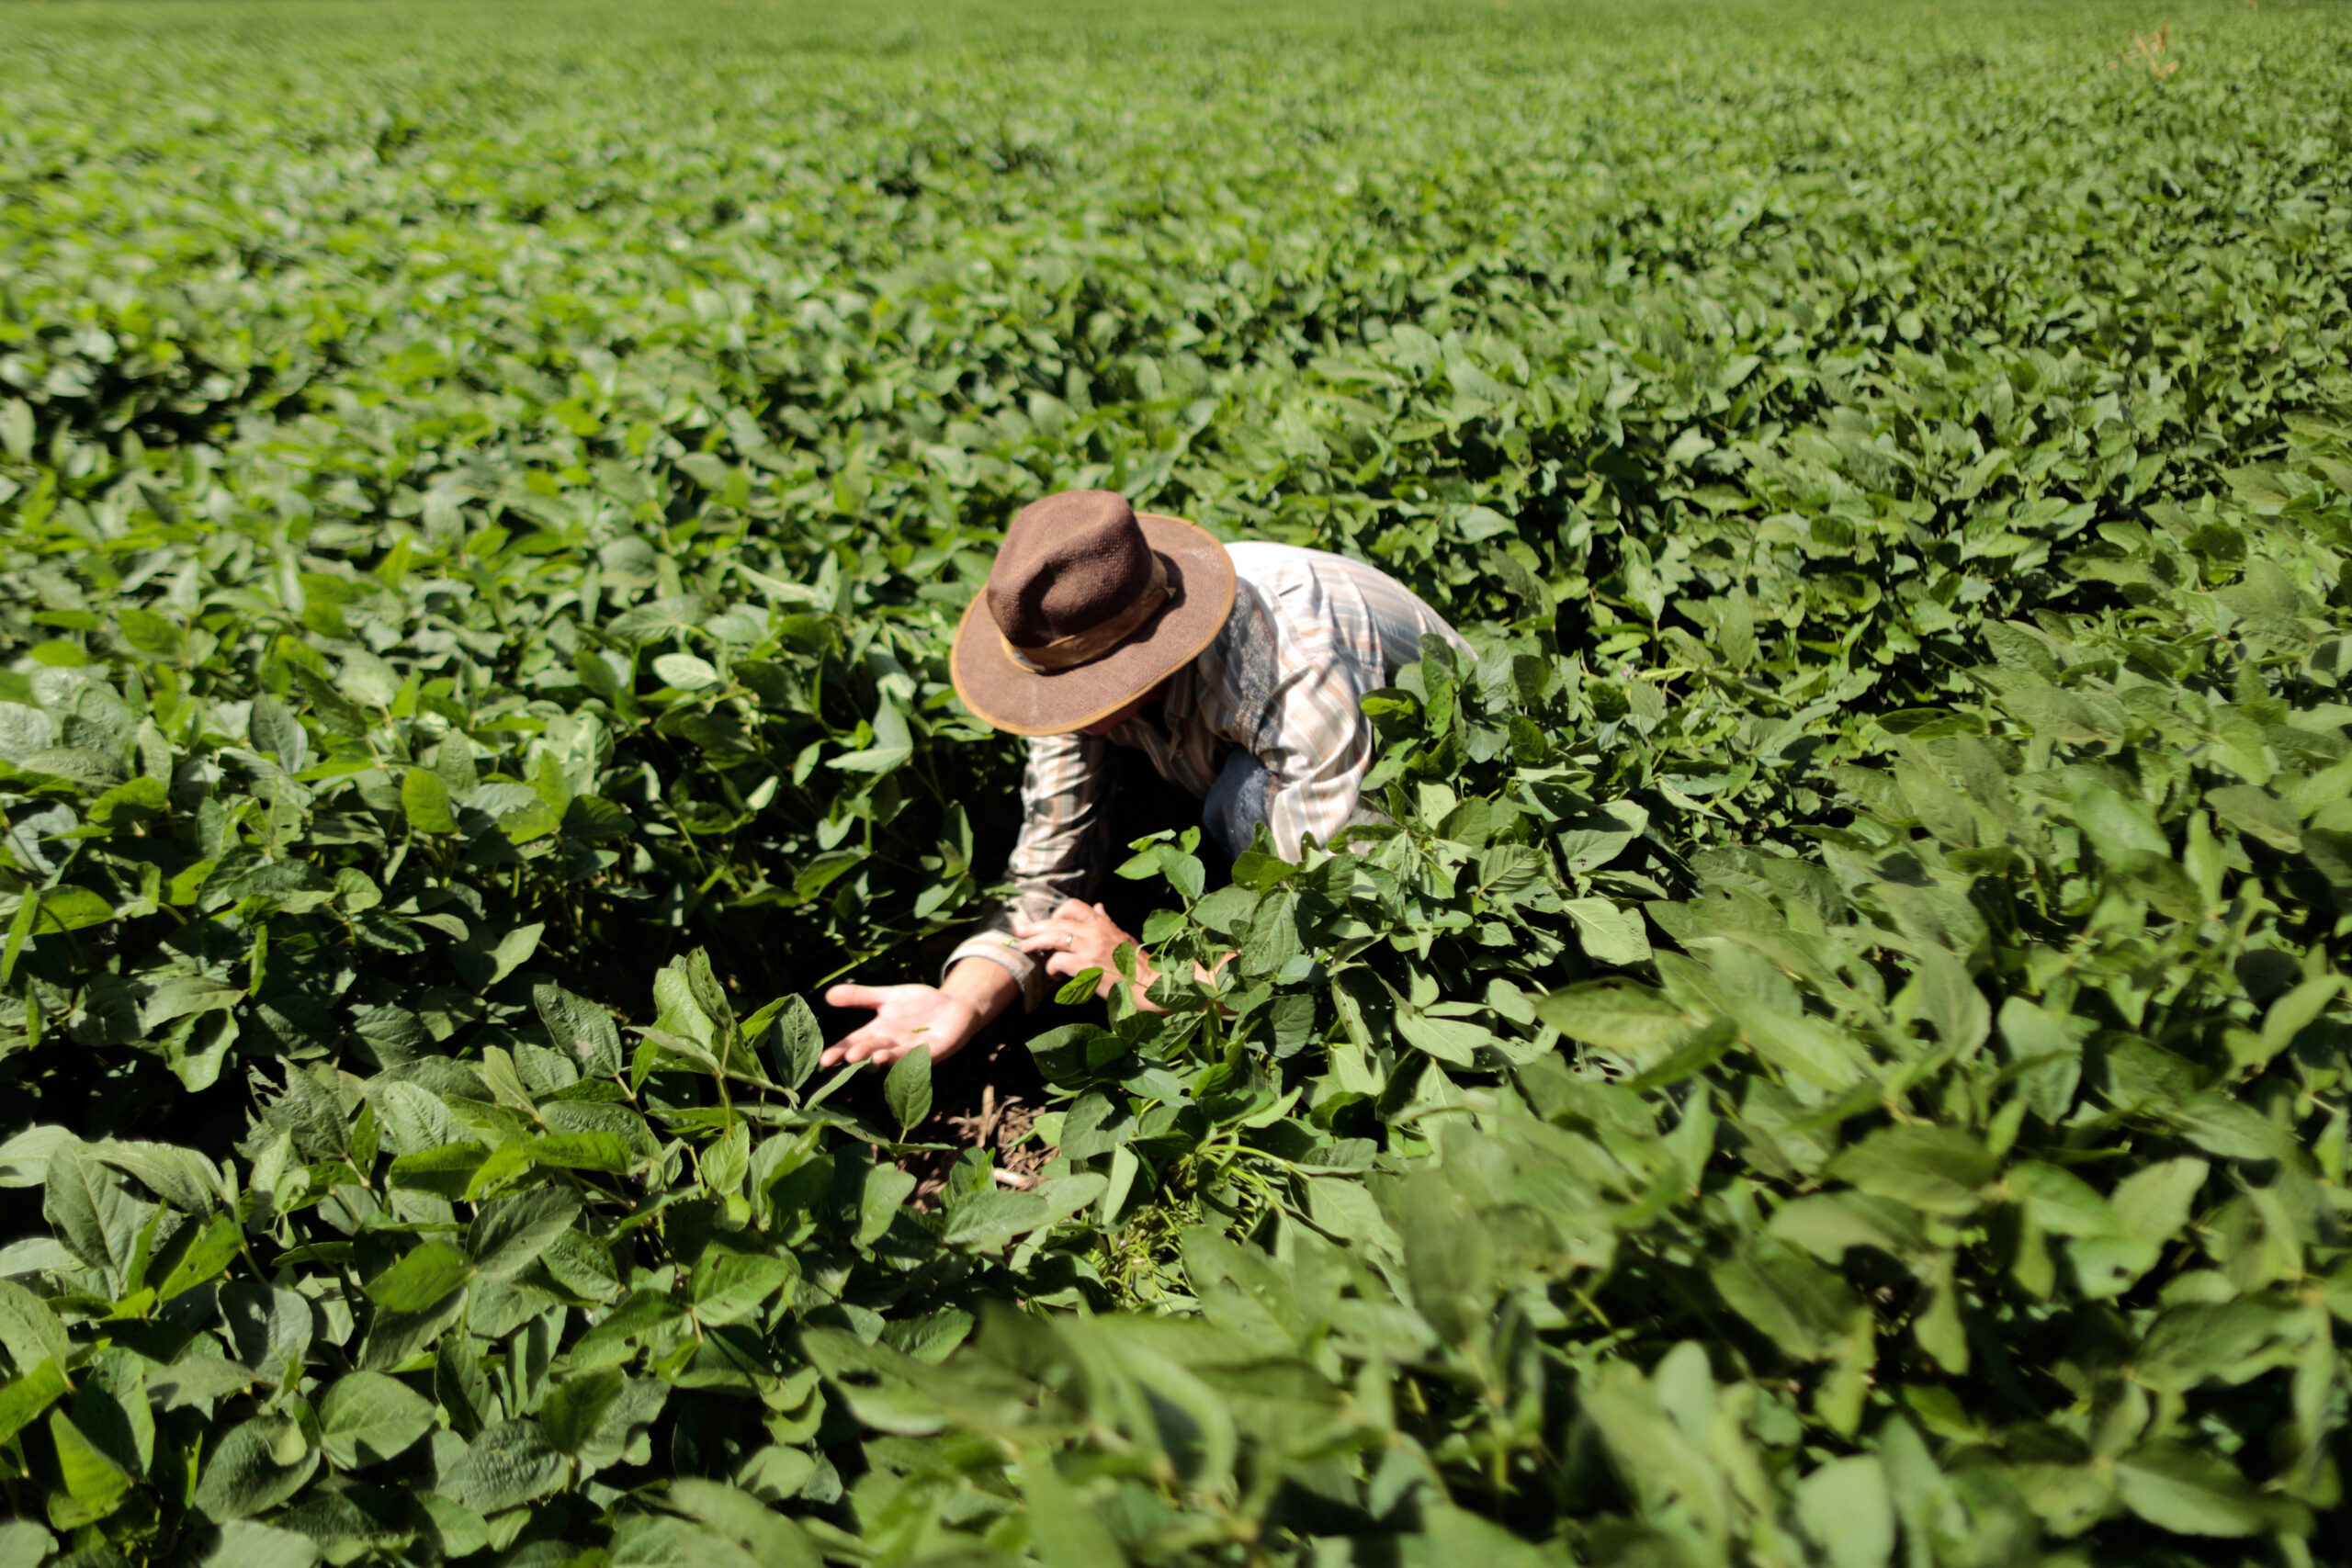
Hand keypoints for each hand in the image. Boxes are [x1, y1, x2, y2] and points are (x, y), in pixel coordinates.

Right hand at [821, 983, 979, 1067]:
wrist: (953, 1006)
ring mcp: (914, 1049)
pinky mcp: (936, 1049)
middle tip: (847, 1057)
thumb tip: (828, 995)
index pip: (855, 1043)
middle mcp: (893, 1044)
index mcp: (879, 1032)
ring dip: (886, 1057)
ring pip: (897, 1054)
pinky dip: (911, 1054)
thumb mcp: (887, 996)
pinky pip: (922, 1053)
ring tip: (873, 1057)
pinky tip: (902, 1053)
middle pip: (873, 1049)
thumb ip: (861, 997)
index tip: (824, 1060)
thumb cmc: (918, 1005)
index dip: (840, 1052)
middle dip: (861, 1053)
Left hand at [1014, 899, 1149, 999]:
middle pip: (1056, 922)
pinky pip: (1058, 962)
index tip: (1048, 924)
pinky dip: (1052, 968)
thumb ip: (1107, 923)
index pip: (1073, 907)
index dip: (1056, 914)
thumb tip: (1098, 908)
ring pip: (1052, 938)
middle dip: (1034, 927)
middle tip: (1019, 931)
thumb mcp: (1123, 937)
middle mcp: (1094, 931)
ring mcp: (1089, 948)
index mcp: (1102, 924)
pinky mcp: (1085, 966)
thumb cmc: (1137, 964)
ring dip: (1034, 943)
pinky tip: (1054, 975)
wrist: (1149, 984)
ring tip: (1024, 948)